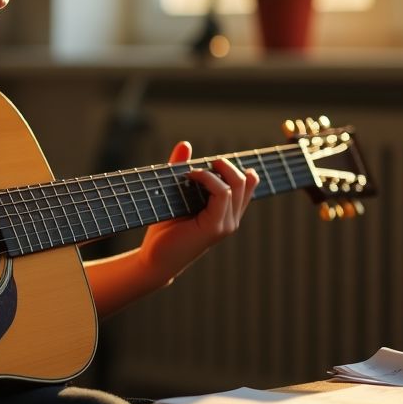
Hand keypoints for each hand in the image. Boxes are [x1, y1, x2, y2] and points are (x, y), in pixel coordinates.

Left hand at [138, 141, 258, 283]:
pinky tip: (191, 175)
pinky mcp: (215, 227)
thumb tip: (186, 144)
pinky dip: (208, 178)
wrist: (154, 258)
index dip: (238, 167)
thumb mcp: (175, 193)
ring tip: (194, 170)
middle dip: (227, 164)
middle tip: (205, 162)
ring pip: (236, 184)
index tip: (216, 161)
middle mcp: (231, 218)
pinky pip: (222, 193)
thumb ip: (181, 168)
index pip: (248, 185)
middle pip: (245, 180)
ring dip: (217, 169)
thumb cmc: (165, 228)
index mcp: (226, 212)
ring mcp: (226, 224)